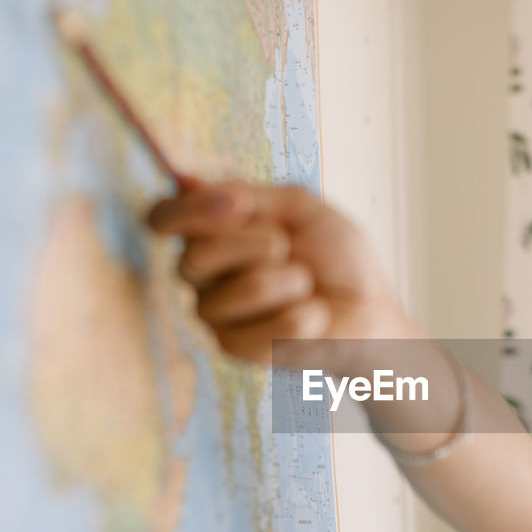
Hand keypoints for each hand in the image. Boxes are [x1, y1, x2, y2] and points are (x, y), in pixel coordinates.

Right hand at [147, 179, 411, 370]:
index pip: (163, 216)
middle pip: (196, 256)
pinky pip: (269, 326)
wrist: (367, 308)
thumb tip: (193, 185)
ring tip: (307, 284)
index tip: (236, 205)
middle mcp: (200, 273)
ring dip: (293, 280)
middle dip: (259, 245)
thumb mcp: (298, 207)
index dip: (189, 210)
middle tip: (287, 247)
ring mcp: (213, 312)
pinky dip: (305, 314)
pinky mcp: (234, 347)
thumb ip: (250, 194)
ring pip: (244, 289)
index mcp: (209, 231)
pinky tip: (313, 315)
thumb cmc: (335, 257)